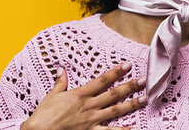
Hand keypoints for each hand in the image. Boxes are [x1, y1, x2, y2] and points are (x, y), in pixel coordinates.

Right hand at [20, 62, 146, 129]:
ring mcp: (91, 121)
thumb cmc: (44, 115)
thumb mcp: (51, 95)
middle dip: (130, 86)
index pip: (102, 80)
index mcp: (80, 95)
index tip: (128, 65)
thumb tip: (62, 69)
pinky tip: (134, 128)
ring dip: (131, 105)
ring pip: (116, 111)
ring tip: (144, 99)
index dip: (116, 72)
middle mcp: (89, 106)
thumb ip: (60, 82)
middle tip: (144, 80)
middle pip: (113, 94)